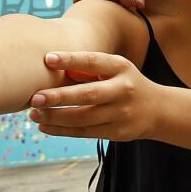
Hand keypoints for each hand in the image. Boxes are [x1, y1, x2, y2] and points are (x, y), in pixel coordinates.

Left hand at [29, 51, 159, 140]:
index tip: (48, 58)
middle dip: (59, 96)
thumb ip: (89, 70)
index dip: (71, 59)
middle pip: (88, 95)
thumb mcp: (115, 70)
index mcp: (121, 68)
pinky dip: (61, 130)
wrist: (156, 110)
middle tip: (35, 97)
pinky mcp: (116, 132)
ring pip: (83, 118)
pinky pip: (84, 132)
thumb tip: (53, 68)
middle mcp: (123, 90)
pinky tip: (44, 125)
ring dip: (55, 117)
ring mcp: (121, 114)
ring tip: (34, 113)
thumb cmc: (125, 83)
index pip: (94, 61)